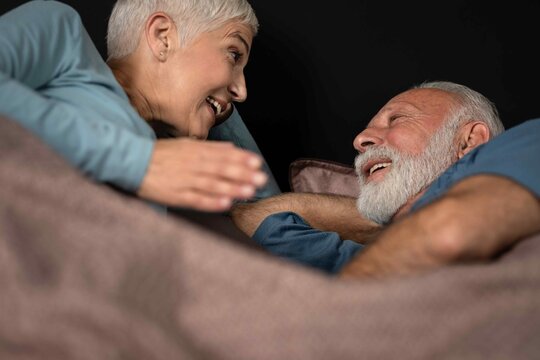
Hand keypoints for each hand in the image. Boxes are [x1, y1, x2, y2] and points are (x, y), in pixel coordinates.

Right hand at [137, 138, 267, 210]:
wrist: (132, 162)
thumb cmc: (161, 154)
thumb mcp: (185, 144)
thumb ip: (209, 147)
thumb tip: (232, 148)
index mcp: (196, 151)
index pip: (223, 154)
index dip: (241, 159)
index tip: (257, 162)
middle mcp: (193, 165)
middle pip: (221, 169)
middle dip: (243, 174)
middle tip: (261, 179)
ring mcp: (185, 180)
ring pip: (212, 184)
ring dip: (232, 188)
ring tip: (249, 192)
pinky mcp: (176, 195)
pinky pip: (196, 199)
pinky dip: (211, 202)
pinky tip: (225, 204)